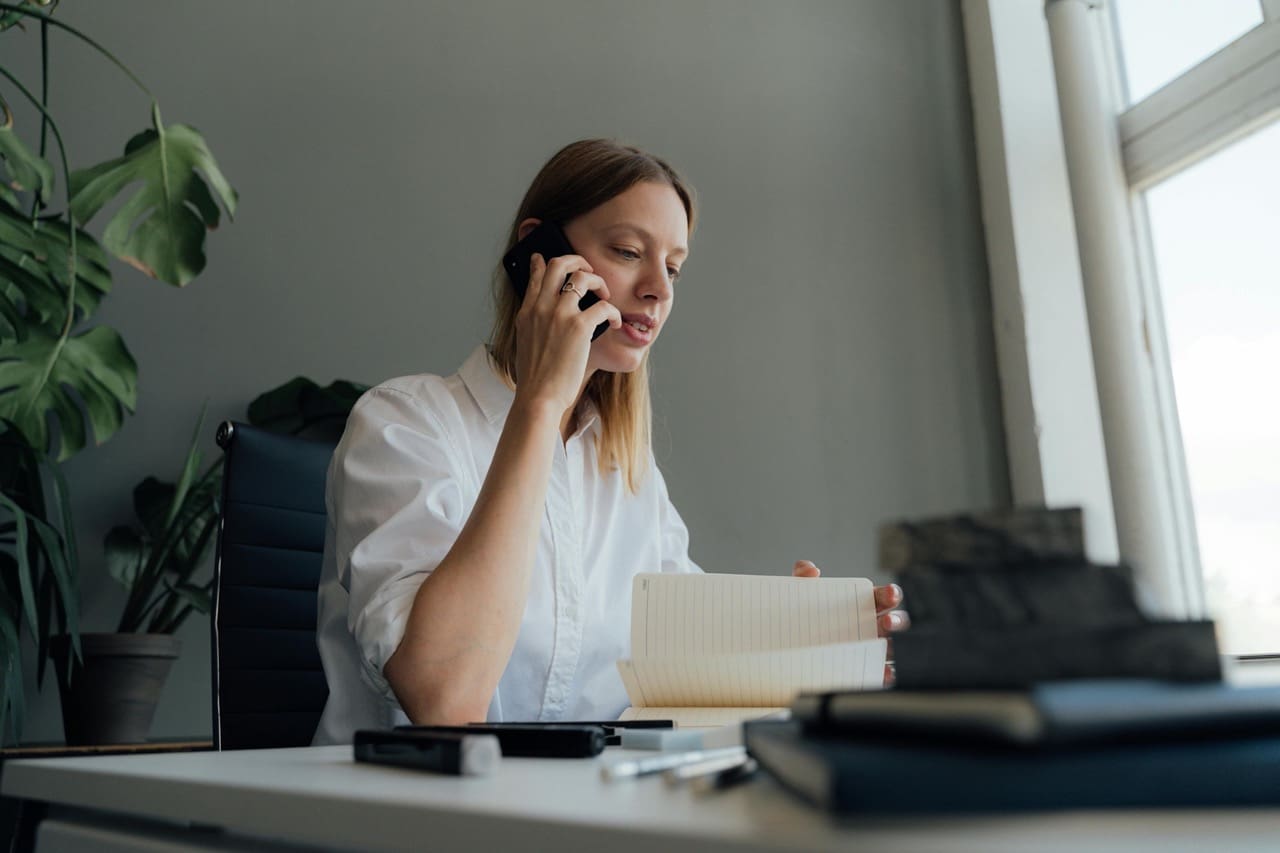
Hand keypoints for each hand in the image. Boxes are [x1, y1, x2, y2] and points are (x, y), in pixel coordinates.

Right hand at [512, 253, 621, 414]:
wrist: (538, 397)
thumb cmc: (536, 378)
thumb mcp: (526, 343)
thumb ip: (535, 324)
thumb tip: (548, 315)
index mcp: (527, 312)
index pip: (536, 275)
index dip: (543, 262)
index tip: (546, 257)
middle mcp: (541, 307)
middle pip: (559, 264)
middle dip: (578, 261)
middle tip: (589, 271)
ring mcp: (559, 315)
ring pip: (582, 277)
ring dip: (599, 281)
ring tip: (606, 295)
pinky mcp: (579, 327)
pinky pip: (603, 306)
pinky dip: (614, 312)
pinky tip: (616, 323)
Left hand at [791, 560, 909, 685]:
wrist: (790, 644)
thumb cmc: (804, 616)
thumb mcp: (801, 593)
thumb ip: (802, 575)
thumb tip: (810, 569)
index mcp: (862, 603)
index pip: (884, 596)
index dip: (890, 593)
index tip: (889, 594)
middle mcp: (871, 625)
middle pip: (895, 621)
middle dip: (895, 620)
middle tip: (886, 622)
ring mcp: (870, 648)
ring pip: (891, 647)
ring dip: (892, 646)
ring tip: (884, 647)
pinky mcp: (864, 669)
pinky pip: (880, 672)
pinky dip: (885, 673)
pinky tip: (882, 672)